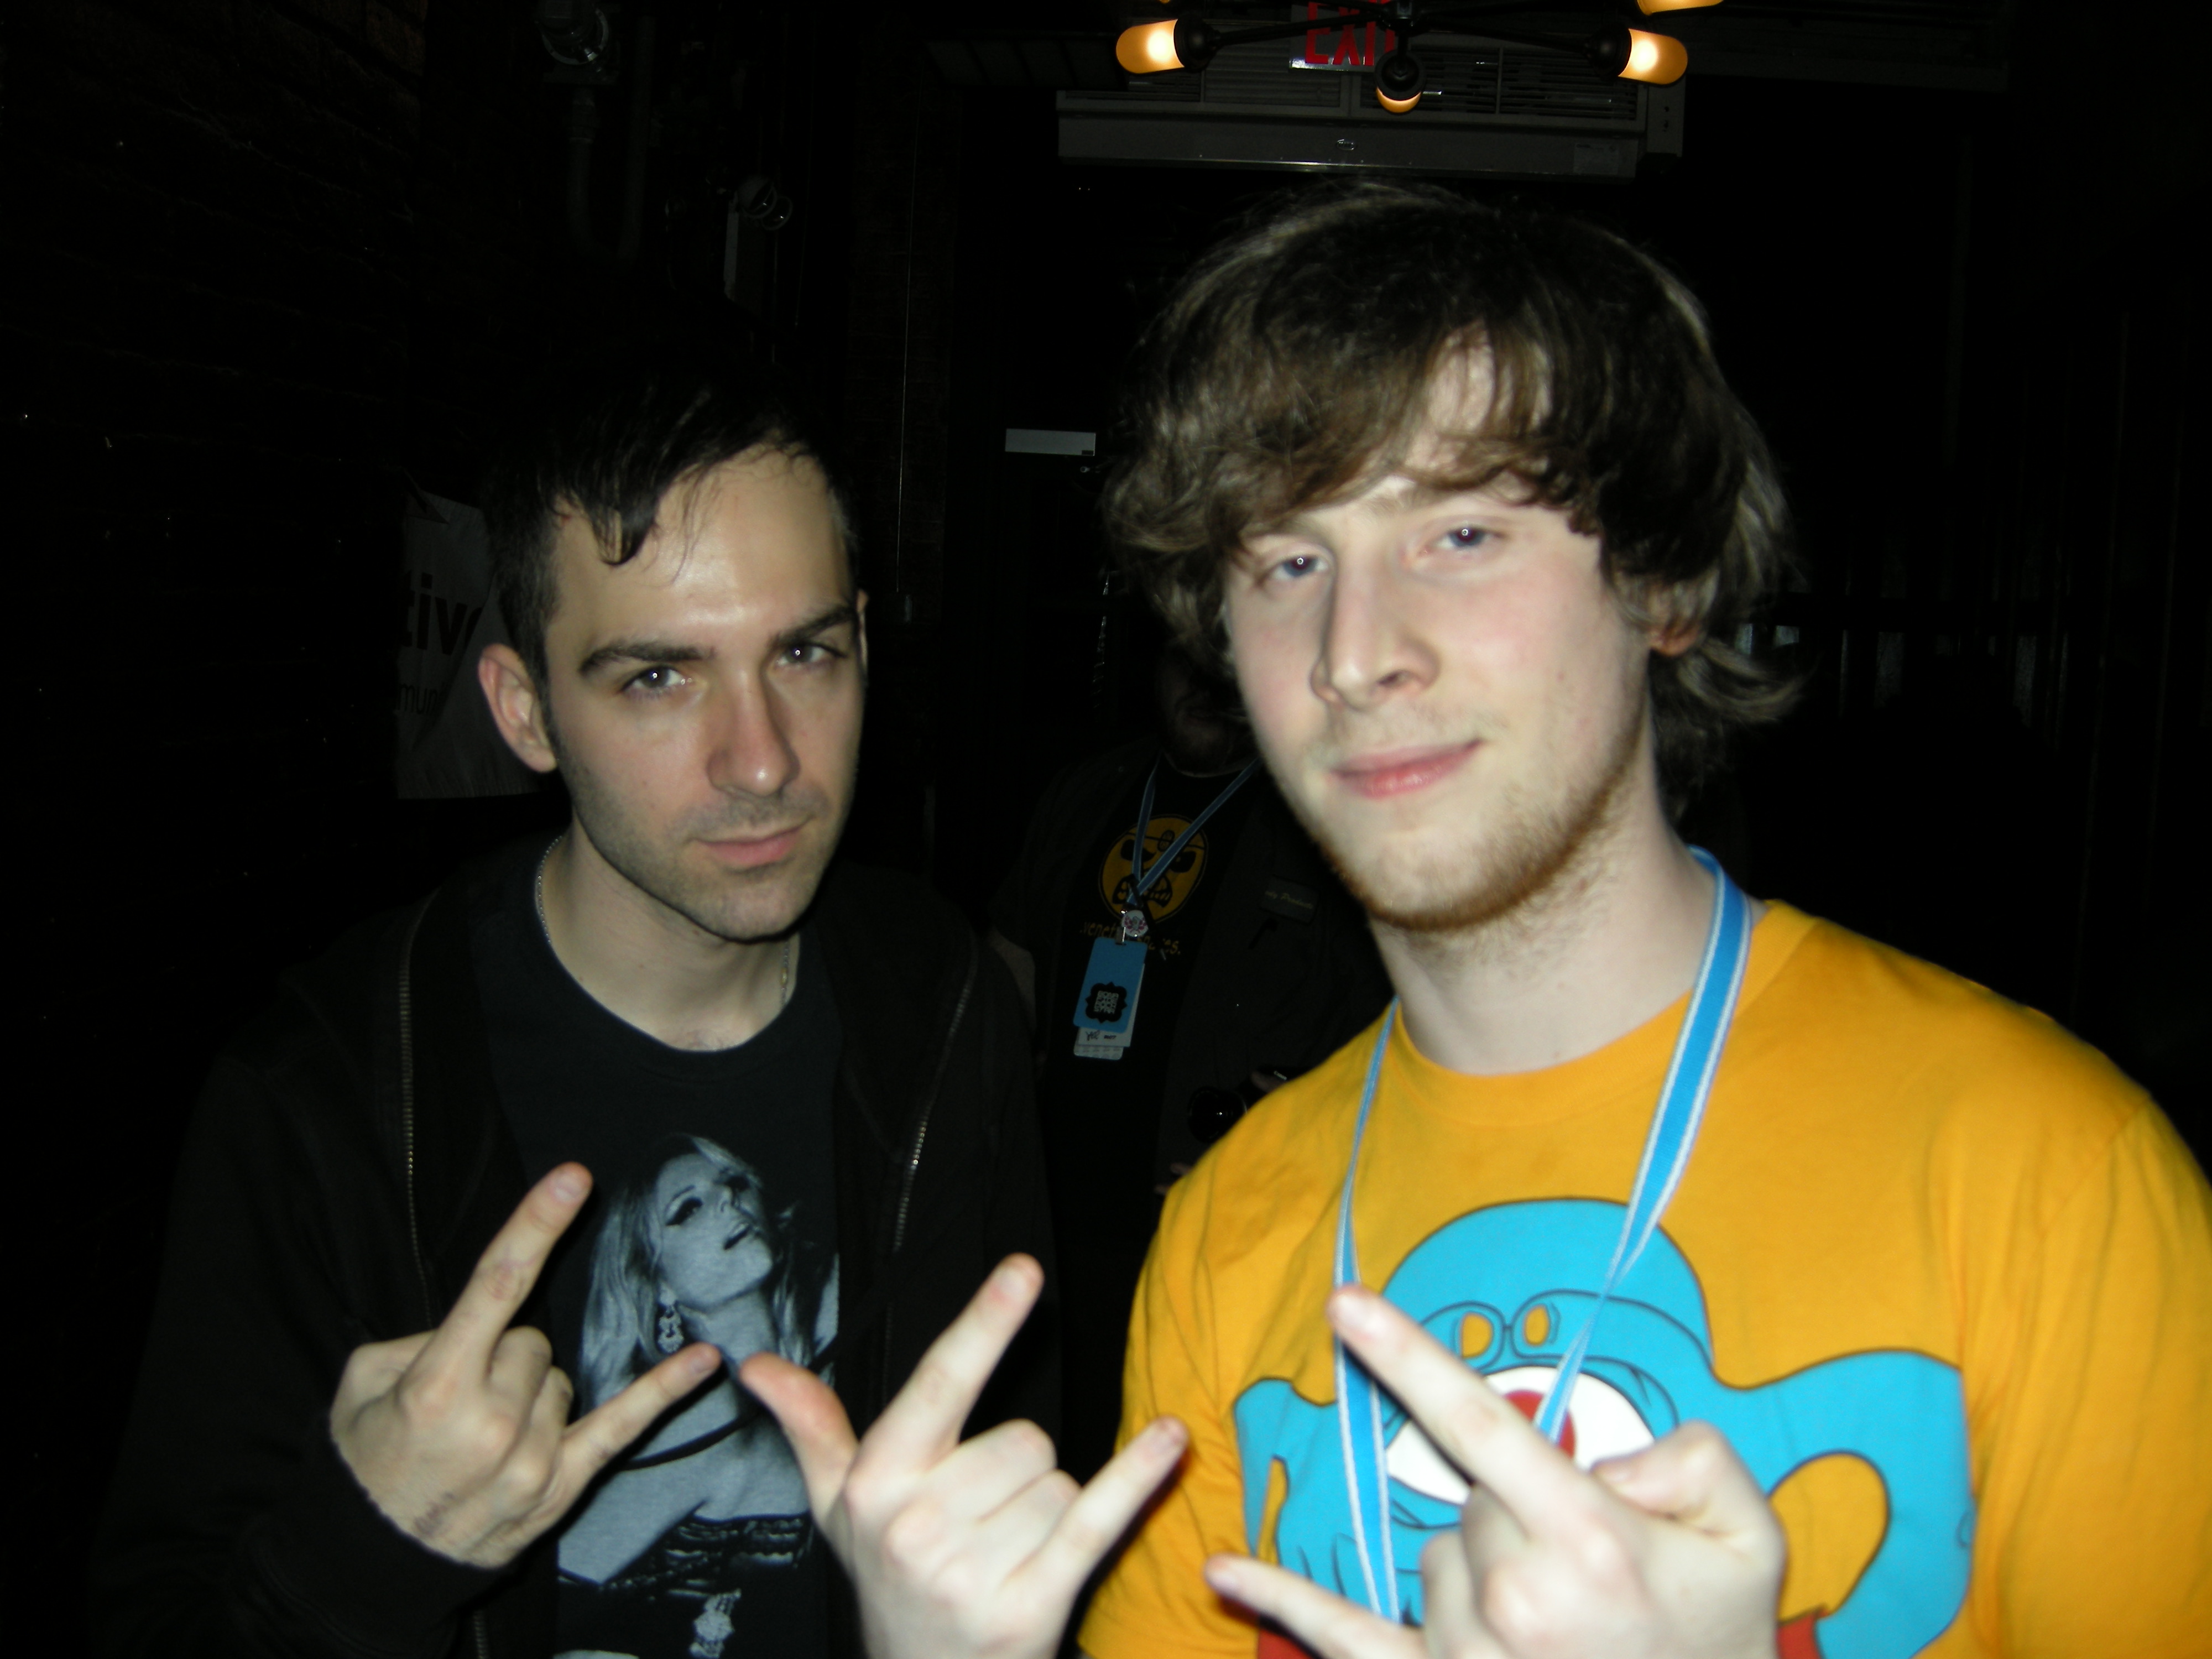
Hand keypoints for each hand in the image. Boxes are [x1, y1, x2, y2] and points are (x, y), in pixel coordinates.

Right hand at [330, 1164, 721, 1568]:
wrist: (371, 1559)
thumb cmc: (367, 1460)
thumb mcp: (365, 1384)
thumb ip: (421, 1339)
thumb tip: (484, 1318)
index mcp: (436, 1385)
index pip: (497, 1285)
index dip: (536, 1226)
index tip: (572, 1179)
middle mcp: (488, 1421)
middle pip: (532, 1341)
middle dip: (503, 1358)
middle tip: (464, 1402)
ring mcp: (529, 1458)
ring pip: (562, 1381)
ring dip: (531, 1396)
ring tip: (484, 1439)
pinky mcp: (559, 1486)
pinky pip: (621, 1426)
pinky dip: (664, 1392)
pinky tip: (703, 1360)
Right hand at [742, 1255, 1188, 1658]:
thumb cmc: (889, 1584)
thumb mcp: (840, 1509)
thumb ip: (812, 1427)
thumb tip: (756, 1365)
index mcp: (876, 1484)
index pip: (940, 1384)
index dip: (984, 1323)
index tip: (1023, 1269)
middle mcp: (917, 1525)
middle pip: (1023, 1438)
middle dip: (1018, 1473)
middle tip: (982, 1523)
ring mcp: (973, 1570)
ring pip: (1060, 1482)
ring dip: (1049, 1511)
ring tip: (1007, 1553)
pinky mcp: (1030, 1606)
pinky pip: (1097, 1519)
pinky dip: (1137, 1477)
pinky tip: (1169, 1437)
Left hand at [1203, 1286, 1783, 1658]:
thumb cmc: (1726, 1634)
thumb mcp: (1748, 1532)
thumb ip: (1691, 1459)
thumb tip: (1606, 1458)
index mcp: (1584, 1539)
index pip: (1477, 1424)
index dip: (1408, 1357)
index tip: (1345, 1302)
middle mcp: (1511, 1595)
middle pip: (1472, 1496)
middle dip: (1521, 1509)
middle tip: (1593, 1566)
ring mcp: (1469, 1653)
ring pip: (1438, 1557)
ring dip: (1484, 1568)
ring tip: (1562, 1619)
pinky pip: (1347, 1638)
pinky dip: (1285, 1602)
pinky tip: (1222, 1568)